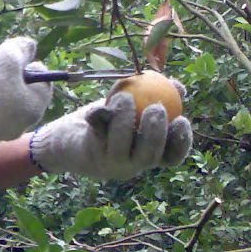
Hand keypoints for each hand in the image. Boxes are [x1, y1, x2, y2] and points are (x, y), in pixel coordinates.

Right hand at [0, 36, 51, 145]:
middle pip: (23, 96)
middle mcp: (21, 126)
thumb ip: (23, 48)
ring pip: (4, 107)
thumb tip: (30, 47)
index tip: (13, 61)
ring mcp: (0, 135)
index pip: (43, 83)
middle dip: (11, 81)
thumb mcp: (7, 55)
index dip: (29, 67)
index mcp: (34, 108)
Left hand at [29, 85, 191, 180]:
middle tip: (155, 107)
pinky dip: (100, 115)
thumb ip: (155, 97)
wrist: (69, 138)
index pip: (172, 157)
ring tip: (124, 97)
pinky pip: (98, 132)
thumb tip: (178, 86)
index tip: (181, 120)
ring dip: (125, 117)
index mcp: (147, 155)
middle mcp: (132, 165)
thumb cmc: (108, 122)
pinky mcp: (91, 153)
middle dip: (155, 130)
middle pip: (150, 154)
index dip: (181, 141)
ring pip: (123, 144)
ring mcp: (110, 162)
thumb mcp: (134, 108)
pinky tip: (100, 106)